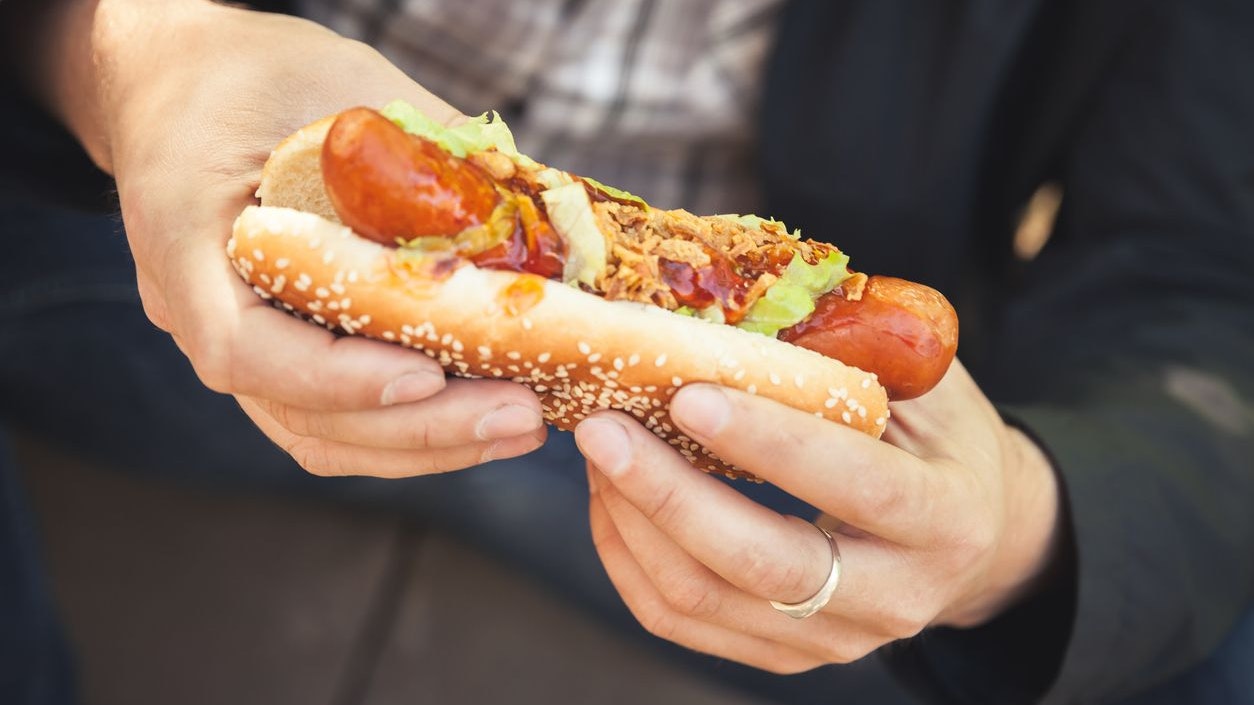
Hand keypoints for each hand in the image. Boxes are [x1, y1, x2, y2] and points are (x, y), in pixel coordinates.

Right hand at [45, 0, 544, 475]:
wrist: (185, 83)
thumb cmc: (253, 72)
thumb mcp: (335, 81)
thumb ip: (423, 142)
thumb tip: (535, 194)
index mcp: (184, 236)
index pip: (244, 348)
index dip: (338, 376)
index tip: (426, 373)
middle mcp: (194, 309)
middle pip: (300, 410)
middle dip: (419, 427)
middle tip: (521, 414)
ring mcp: (234, 341)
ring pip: (319, 433)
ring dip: (424, 445)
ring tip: (520, 428)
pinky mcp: (275, 352)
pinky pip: (331, 418)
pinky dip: (406, 431)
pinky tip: (480, 419)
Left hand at [573, 361, 1060, 672]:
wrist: (979, 536)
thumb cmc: (943, 442)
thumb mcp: (926, 385)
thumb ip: (850, 354)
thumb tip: (733, 305)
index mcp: (946, 517)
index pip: (856, 485)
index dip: (770, 443)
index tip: (688, 396)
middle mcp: (896, 596)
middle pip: (764, 565)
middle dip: (668, 495)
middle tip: (602, 429)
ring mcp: (836, 640)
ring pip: (705, 601)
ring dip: (634, 524)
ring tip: (599, 451)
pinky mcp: (785, 655)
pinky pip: (682, 622)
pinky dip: (630, 560)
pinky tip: (612, 502)